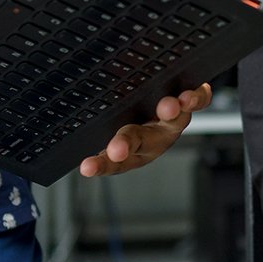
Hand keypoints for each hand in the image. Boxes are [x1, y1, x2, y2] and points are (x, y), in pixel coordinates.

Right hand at [79, 84, 211, 177]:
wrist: (173, 101)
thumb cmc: (138, 114)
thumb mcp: (117, 120)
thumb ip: (105, 113)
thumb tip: (62, 93)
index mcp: (131, 146)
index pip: (112, 160)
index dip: (99, 165)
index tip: (85, 168)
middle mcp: (153, 137)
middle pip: (136, 141)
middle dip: (125, 144)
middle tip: (116, 150)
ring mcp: (173, 122)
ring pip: (172, 121)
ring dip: (170, 115)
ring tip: (166, 107)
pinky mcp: (192, 104)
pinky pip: (200, 102)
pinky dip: (198, 98)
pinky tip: (191, 95)